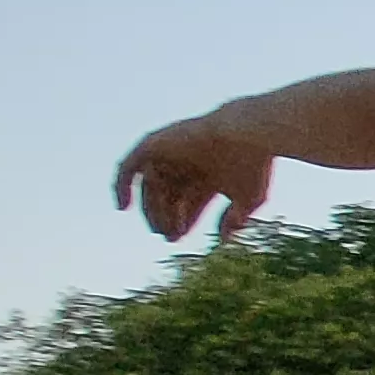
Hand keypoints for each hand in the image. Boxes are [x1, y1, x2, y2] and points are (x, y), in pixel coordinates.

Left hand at [113, 108, 278, 241]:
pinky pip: (128, 168)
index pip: (187, 202)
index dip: (181, 221)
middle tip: (168, 235)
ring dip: (153, 210)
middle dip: (166, 219)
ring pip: (150, 188)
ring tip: (160, 226)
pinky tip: (122, 206)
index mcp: (207, 173)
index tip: (176, 238)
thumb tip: (220, 240)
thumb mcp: (249, 199)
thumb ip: (235, 219)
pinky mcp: (155, 144)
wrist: (245, 134)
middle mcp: (187, 163)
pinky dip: (121, 186)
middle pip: (167, 196)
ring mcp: (170, 153)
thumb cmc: (253, 166)